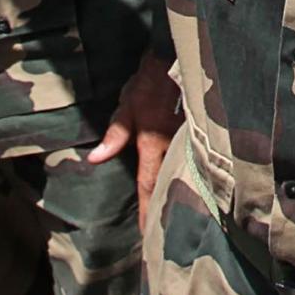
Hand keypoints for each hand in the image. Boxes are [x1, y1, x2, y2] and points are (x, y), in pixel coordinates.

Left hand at [86, 52, 181, 226]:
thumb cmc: (149, 82)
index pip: (148, 184)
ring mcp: (190, 140)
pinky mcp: (199, 133)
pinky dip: (191, 174)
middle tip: (165, 236)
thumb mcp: (127, 106)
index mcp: (153, 144)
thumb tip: (95, 159)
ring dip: (181, 195)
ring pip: (185, 174)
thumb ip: (115, 134)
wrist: (178, 58)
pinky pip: (195, 159)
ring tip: (181, 218)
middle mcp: (174, 146)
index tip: (147, 234)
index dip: (147, 210)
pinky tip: (193, 185)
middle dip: (167, 211)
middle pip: (171, 185)